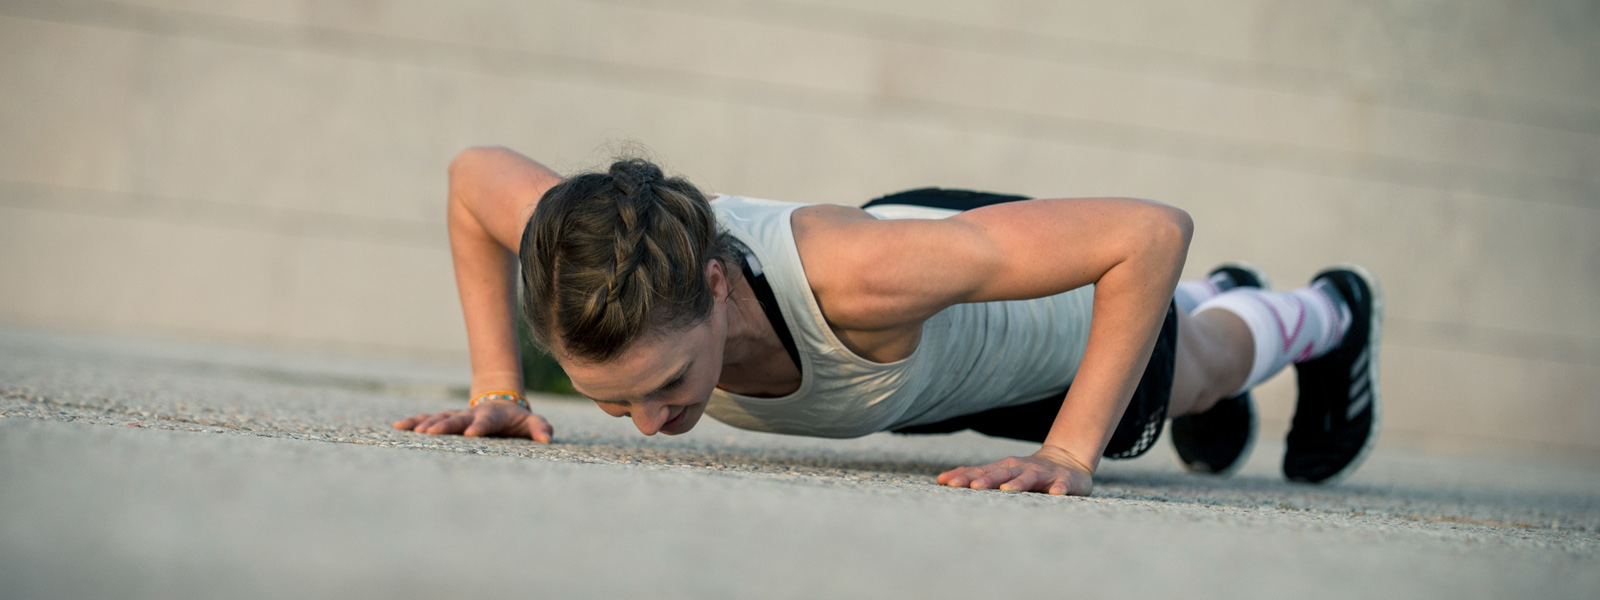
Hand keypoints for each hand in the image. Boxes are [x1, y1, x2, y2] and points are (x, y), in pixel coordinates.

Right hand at [393, 401, 553, 442]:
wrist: (502, 402)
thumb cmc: (518, 420)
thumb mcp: (533, 422)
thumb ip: (540, 429)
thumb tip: (548, 440)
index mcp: (493, 416)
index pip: (487, 421)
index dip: (480, 426)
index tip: (471, 434)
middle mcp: (472, 414)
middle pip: (458, 418)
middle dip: (445, 425)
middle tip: (432, 433)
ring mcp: (457, 414)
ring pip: (440, 417)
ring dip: (427, 423)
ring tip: (413, 432)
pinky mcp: (446, 418)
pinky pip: (428, 418)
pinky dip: (415, 421)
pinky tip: (400, 426)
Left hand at [936, 445, 1094, 495]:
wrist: (1067, 461)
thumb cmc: (1027, 472)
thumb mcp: (1002, 472)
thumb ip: (977, 476)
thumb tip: (941, 479)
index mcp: (1004, 468)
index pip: (980, 472)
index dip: (963, 476)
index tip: (946, 482)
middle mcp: (1020, 468)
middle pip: (1001, 473)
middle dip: (986, 480)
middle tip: (972, 487)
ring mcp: (1042, 473)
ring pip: (1029, 477)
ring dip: (1018, 483)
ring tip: (1008, 490)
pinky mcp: (1062, 480)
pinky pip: (1061, 484)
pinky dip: (1058, 488)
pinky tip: (1054, 494)